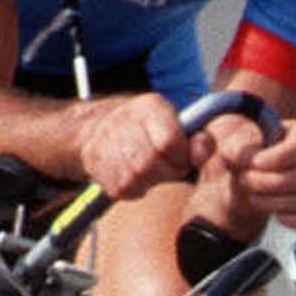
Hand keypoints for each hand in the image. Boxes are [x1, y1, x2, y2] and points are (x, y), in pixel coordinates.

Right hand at [75, 94, 197, 199]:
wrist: (97, 128)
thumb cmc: (149, 130)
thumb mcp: (177, 125)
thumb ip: (198, 139)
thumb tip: (202, 153)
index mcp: (150, 106)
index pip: (169, 142)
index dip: (181, 157)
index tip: (182, 157)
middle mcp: (123, 119)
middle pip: (152, 163)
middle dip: (167, 171)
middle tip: (167, 167)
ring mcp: (105, 141)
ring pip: (137, 178)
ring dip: (150, 181)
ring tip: (150, 170)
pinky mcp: (93, 162)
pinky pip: (122, 189)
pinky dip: (134, 188)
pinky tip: (134, 175)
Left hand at [199, 110, 295, 226]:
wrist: (230, 180)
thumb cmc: (234, 154)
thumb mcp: (225, 143)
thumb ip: (224, 144)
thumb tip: (219, 150)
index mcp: (295, 135)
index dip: (281, 156)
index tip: (255, 163)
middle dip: (271, 182)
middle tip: (245, 180)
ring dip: (274, 201)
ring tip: (250, 196)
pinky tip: (278, 217)